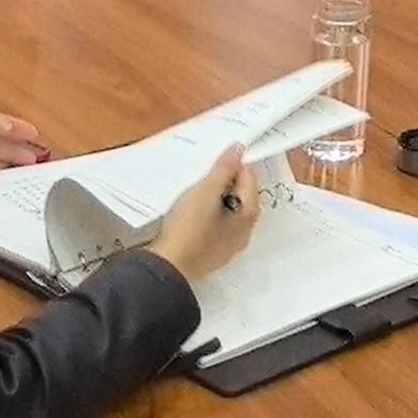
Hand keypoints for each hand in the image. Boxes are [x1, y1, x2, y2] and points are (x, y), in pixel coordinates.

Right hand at [146, 147, 259, 284]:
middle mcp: (244, 232)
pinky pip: (217, 226)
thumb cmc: (188, 229)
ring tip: (196, 190)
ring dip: (216, 198)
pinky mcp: (212, 253)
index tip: (215, 159)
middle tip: (205, 172)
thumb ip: (224, 169)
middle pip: (241, 196)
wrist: (167, 267)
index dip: (234, 165)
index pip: (250, 179)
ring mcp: (229, 245)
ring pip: (229, 212)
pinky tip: (192, 212)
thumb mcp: (206, 191)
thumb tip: (239, 149)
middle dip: (226, 181)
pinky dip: (209, 214)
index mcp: (248, 215)